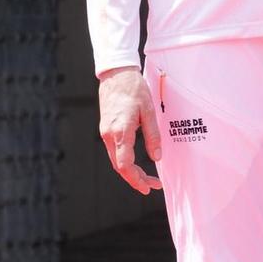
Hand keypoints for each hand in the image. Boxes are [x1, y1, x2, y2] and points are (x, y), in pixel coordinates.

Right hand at [97, 67, 162, 194]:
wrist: (116, 74)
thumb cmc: (134, 89)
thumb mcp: (149, 111)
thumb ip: (152, 136)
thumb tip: (157, 157)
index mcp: (120, 132)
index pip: (125, 165)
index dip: (136, 180)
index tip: (148, 188)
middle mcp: (109, 135)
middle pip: (119, 166)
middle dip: (136, 179)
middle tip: (153, 185)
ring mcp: (105, 132)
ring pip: (116, 159)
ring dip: (130, 171)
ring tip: (147, 177)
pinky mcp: (106, 128)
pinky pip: (114, 150)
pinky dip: (125, 160)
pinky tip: (136, 162)